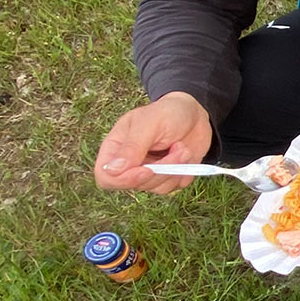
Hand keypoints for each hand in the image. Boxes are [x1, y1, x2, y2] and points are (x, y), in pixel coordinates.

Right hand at [94, 91, 212, 193]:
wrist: (194, 114)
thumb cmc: (168, 112)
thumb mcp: (149, 123)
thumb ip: (132, 146)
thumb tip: (112, 169)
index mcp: (115, 148)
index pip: (105, 176)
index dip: (124, 179)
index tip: (147, 170)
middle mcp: (129, 164)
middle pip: (135, 185)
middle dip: (161, 170)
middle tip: (179, 149)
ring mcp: (148, 173)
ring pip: (157, 187)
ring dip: (176, 169)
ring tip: (183, 147)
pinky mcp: (167, 177)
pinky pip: (174, 186)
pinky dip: (184, 172)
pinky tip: (185, 154)